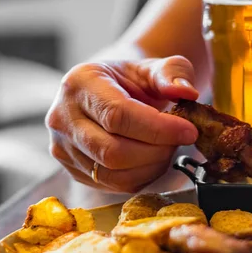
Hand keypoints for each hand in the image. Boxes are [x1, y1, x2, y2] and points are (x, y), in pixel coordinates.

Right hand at [46, 55, 199, 192]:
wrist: (109, 91)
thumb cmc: (131, 79)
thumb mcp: (153, 66)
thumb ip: (173, 73)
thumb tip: (186, 92)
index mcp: (79, 84)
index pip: (116, 115)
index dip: (157, 128)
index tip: (189, 130)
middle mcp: (62, 118)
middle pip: (112, 152)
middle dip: (156, 151)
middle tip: (179, 140)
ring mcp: (63, 148)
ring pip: (113, 175)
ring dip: (151, 167)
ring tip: (166, 148)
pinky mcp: (73, 170)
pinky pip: (112, 185)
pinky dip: (141, 177)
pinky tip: (152, 159)